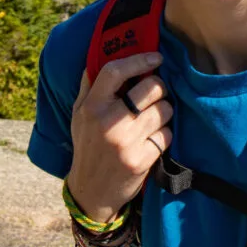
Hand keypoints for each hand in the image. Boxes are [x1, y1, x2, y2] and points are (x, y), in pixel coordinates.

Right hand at [67, 52, 171, 223]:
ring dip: (164, 113)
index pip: (115, 71)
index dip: (139, 60)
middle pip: (151, 88)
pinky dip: (165, 136)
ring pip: (165, 110)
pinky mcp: (141, 160)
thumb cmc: (88, 146)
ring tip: (152, 121)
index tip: (156, 57)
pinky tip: (153, 141)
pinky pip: (168, 135)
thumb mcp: (79, 116)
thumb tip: (101, 54)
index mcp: (91, 107)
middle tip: (155, 96)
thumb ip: (90, 86)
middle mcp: (108, 122)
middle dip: (159, 88)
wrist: (91, 191)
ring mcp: (125, 142)